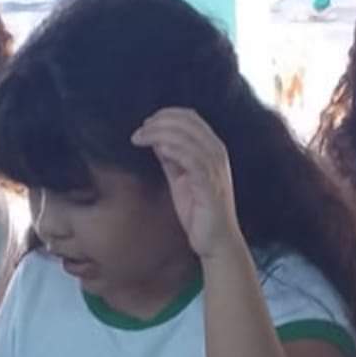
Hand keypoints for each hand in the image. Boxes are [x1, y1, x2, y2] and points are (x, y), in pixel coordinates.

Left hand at [131, 108, 242, 260]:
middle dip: (158, 122)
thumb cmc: (199, 211)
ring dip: (160, 134)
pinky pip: (194, 160)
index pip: (190, 117)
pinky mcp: (211, 186)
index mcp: (212, 149)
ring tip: (141, 138)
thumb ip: (171, 158)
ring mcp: (215, 170)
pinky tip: (159, 150)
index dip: (165, 115)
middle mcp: (217, 154)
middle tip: (138, 133)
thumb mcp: (180, 178)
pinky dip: (175, 151)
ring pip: (188, 138)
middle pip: (188, 122)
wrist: (216, 241)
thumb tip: (155, 139)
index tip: (145, 124)